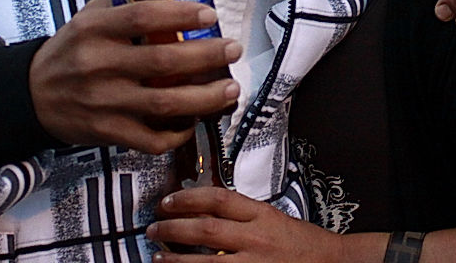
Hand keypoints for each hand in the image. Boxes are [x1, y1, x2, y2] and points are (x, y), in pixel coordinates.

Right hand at [29, 0, 241, 153]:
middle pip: (163, 61)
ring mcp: (104, 102)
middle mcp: (99, 64)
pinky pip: (150, 139)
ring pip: (164, 104)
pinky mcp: (107, 132)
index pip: (142, 16)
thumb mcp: (84, 20)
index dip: (180, 14)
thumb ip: (119, 6)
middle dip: (206, 55)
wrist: (30, 96)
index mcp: (94, 30)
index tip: (209, 14)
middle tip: (232, 49)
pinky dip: (177, 133)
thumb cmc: (67, 53)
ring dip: (205, 98)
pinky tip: (194, 122)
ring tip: (231, 88)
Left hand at [147, 187, 368, 261]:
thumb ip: (241, 214)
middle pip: (206, 228)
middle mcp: (256, 239)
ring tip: (158, 257)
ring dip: (177, 259)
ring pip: (205, 261)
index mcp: (261, 215)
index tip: (169, 200)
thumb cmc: (301, 243)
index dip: (188, 198)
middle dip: (174, 227)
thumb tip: (203, 208)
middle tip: (154, 227)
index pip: (218, 198)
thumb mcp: (271, 218)